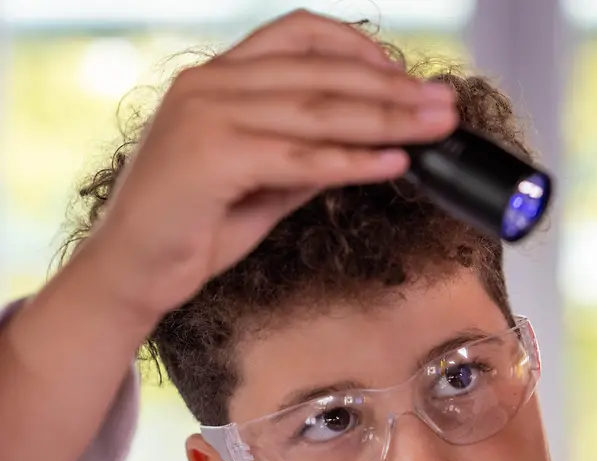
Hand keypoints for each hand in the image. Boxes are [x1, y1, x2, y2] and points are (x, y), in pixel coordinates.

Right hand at [82, 9, 457, 325]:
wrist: (132, 270)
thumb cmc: (193, 224)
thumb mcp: (262, 179)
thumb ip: (306, 153)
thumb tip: (371, 143)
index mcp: (218, 77)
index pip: (299, 36)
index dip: (360, 49)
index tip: (407, 75)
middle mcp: (210, 84)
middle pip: (322, 73)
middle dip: (393, 89)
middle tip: (445, 104)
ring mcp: (207, 116)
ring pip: (318, 111)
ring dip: (387, 119)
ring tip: (435, 128)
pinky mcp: (212, 158)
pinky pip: (300, 158)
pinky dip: (353, 161)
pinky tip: (393, 163)